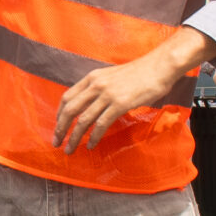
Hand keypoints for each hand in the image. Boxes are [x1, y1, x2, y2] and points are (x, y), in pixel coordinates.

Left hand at [52, 30, 204, 153]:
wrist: (159, 67)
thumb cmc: (139, 73)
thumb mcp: (111, 76)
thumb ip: (99, 87)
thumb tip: (90, 104)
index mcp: (92, 77)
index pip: (67, 97)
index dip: (59, 114)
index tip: (58, 126)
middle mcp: (96, 85)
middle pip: (70, 110)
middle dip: (60, 128)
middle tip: (56, 142)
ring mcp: (107, 94)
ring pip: (83, 120)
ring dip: (74, 137)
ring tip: (69, 149)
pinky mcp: (120, 104)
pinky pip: (101, 124)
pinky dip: (93, 137)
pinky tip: (90, 145)